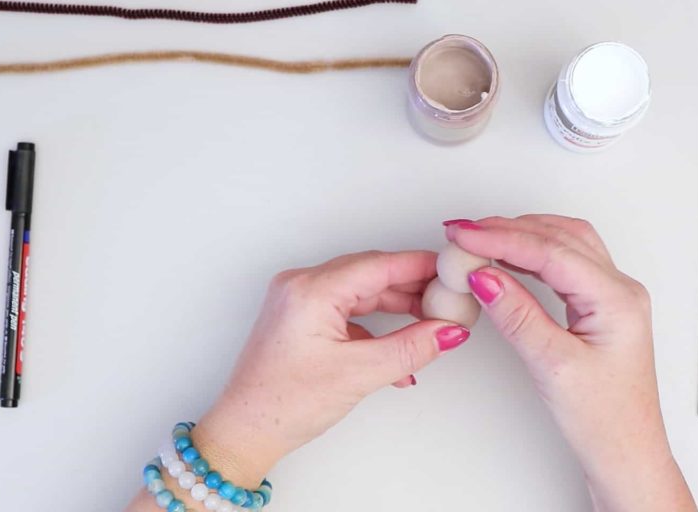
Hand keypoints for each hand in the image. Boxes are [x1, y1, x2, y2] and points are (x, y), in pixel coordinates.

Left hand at [191, 250, 469, 488]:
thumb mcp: (357, 375)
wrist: (244, 432)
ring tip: (430, 327)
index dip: (421, 266)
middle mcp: (301, 285)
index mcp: (311, 290)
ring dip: (396, 308)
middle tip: (449, 302)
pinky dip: (375, 326)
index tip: (453, 272)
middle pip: (372, 274)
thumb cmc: (281, 405)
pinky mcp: (301, 318)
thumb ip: (410, 349)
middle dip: (413, 288)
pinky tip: (397, 351)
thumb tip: (449, 332)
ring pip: (361, 292)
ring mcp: (298, 300)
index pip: (380, 265)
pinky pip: (347, 309)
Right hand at [447, 215, 695, 511]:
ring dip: (521, 235)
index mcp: (617, 300)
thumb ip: (517, 315)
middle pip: (559, 237)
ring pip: (564, 244)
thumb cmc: (605, 421)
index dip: (502, 238)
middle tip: (464, 233)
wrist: (625, 455)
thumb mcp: (553, 366)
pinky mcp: (599, 307)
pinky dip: (532, 254)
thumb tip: (485, 276)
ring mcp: (611, 297)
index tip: (464, 235)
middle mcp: (619, 290)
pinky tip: (507, 259)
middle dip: (508, 228)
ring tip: (480, 239)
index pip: (551, 252)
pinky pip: (565, 263)